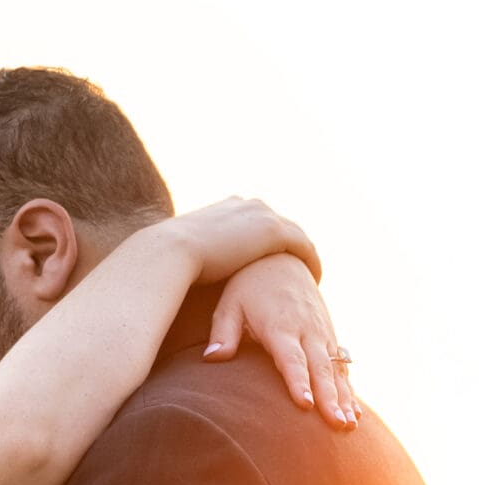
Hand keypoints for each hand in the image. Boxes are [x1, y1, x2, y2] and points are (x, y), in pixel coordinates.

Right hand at [167, 197, 320, 285]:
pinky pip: (304, 247)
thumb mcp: (186, 251)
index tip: (276, 261)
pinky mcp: (273, 232)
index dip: (271, 241)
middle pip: (282, 225)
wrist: (170, 252)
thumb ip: (199, 254)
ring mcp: (262, 215)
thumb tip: (194, 268)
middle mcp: (249, 205)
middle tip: (300, 270)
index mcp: (230, 206)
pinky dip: (311, 262)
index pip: (259, 221)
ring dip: (305, 255)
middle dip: (293, 245)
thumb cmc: (171, 259)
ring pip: (297, 235)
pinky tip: (314, 280)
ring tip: (309, 276)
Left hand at [206, 253, 359, 428]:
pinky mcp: (329, 334)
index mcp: (280, 325)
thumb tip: (212, 359)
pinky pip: (341, 365)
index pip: (291, 359)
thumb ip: (223, 333)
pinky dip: (348, 387)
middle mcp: (306, 329)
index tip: (306, 405)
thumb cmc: (248, 285)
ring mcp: (322, 332)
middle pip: (320, 368)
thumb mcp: (230, 303)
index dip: (298, 382)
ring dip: (344, 398)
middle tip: (337, 425)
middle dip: (330, 398)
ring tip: (349, 425)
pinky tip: (353, 412)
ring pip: (336, 369)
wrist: (282, 257)